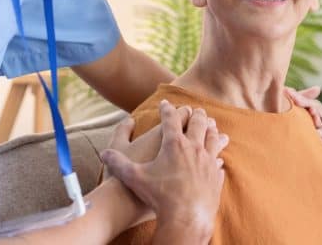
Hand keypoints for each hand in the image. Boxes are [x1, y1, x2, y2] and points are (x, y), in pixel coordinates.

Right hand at [100, 100, 228, 238]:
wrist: (185, 218)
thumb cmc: (159, 196)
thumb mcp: (134, 177)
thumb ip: (118, 162)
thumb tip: (103, 153)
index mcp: (174, 143)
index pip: (171, 118)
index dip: (166, 109)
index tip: (165, 104)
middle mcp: (194, 147)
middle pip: (197, 122)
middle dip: (194, 113)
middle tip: (192, 109)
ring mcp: (208, 161)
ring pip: (213, 137)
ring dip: (211, 129)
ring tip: (210, 125)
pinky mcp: (215, 175)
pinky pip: (218, 161)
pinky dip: (217, 156)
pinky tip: (218, 158)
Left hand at [286, 87, 321, 163]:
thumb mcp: (312, 135)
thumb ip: (301, 129)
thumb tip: (279, 125)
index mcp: (317, 113)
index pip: (305, 102)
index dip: (295, 97)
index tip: (283, 91)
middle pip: (313, 105)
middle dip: (302, 100)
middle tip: (291, 95)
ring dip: (314, 113)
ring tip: (303, 110)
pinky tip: (317, 134)